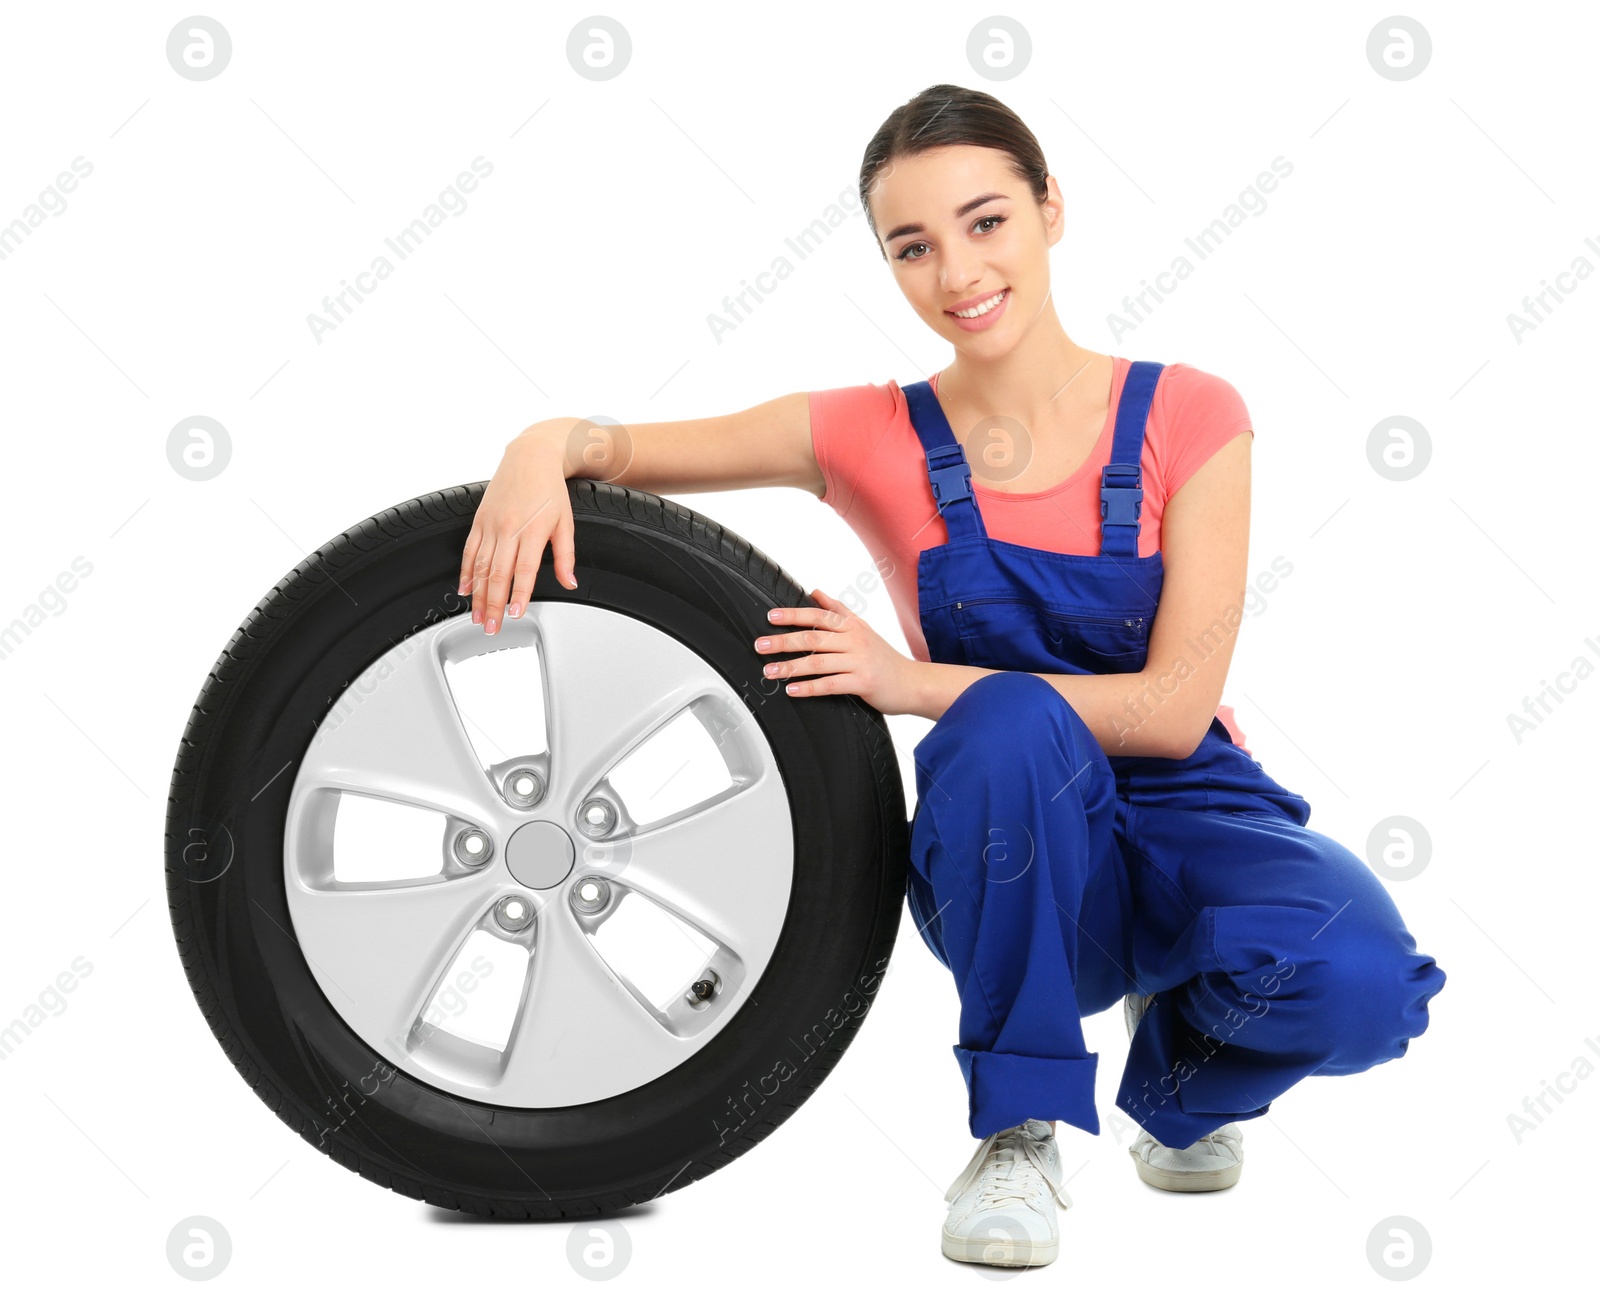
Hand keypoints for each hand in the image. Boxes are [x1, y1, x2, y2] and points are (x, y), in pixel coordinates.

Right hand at [459, 427, 577, 633]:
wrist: (530, 456)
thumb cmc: (550, 488)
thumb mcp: (566, 522)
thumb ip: (565, 556)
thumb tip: (569, 582)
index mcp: (532, 530)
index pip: (524, 571)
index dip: (519, 595)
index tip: (515, 614)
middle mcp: (508, 528)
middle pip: (497, 574)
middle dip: (493, 604)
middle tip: (491, 627)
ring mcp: (491, 524)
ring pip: (479, 566)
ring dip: (477, 594)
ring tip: (477, 616)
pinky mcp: (479, 520)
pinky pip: (468, 550)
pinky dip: (465, 572)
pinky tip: (464, 589)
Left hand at [753, 588, 922, 714]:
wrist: (912, 683)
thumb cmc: (884, 658)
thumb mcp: (863, 628)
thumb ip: (838, 610)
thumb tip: (815, 592)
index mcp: (852, 626)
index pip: (818, 616)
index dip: (793, 615)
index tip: (771, 617)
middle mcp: (855, 640)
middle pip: (813, 637)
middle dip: (783, 641)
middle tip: (760, 645)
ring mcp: (859, 661)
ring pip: (818, 662)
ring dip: (790, 667)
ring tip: (769, 671)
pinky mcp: (863, 683)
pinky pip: (830, 685)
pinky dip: (809, 688)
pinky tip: (792, 690)